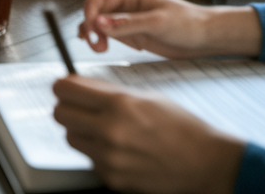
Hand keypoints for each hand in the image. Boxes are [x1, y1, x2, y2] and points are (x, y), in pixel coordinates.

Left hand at [53, 75, 245, 193]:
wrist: (204, 163)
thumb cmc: (181, 127)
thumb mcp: (146, 97)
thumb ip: (109, 92)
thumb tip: (80, 86)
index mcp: (119, 104)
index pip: (65, 90)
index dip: (63, 86)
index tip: (65, 86)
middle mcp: (110, 131)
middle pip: (60, 114)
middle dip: (67, 107)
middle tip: (79, 106)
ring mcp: (109, 158)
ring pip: (71, 137)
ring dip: (80, 130)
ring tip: (102, 128)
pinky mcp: (111, 178)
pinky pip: (90, 159)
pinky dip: (97, 152)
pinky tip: (118, 148)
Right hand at [78, 0, 261, 57]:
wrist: (203, 36)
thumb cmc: (186, 24)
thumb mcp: (156, 23)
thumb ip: (127, 24)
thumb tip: (98, 23)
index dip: (89, 15)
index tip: (91, 34)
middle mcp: (125, 1)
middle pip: (94, 10)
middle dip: (90, 28)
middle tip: (97, 46)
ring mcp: (126, 16)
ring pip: (98, 22)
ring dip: (95, 35)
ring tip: (102, 49)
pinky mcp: (129, 30)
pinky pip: (107, 32)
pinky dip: (101, 39)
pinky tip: (105, 46)